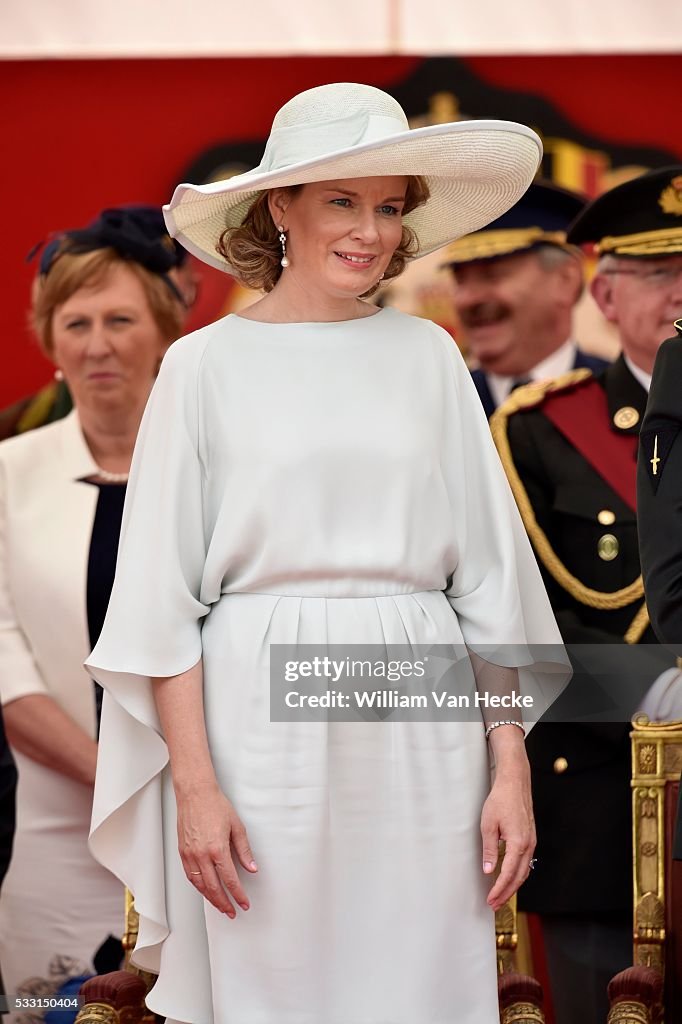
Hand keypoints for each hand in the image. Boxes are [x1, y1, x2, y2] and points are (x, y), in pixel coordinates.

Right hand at [176, 781, 257, 916]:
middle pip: (214, 888)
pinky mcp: (182, 852)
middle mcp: (201, 855)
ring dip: (211, 899)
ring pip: (200, 885)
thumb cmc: (215, 805)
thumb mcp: (237, 826)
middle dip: (224, 903)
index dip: (238, 894)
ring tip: (220, 906)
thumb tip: (252, 867)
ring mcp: (190, 855)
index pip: (230, 880)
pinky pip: (190, 876)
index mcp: (217, 849)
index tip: (244, 903)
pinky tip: (205, 890)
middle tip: (232, 911)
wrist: (195, 793)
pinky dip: (199, 887)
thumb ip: (244, 850)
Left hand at [480, 748, 534, 911]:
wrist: (515, 783)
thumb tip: (489, 871)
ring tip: (500, 895)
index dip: (499, 890)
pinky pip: (526, 862)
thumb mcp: (488, 825)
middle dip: (506, 893)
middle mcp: (529, 845)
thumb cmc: (501, 800)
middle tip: (494, 904)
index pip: (508, 874)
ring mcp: (532, 842)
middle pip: (519, 877)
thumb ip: (490, 850)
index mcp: (518, 843)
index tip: (490, 900)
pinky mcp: (531, 838)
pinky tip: (509, 877)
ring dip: (512, 885)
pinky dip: (518, 874)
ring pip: (524, 871)